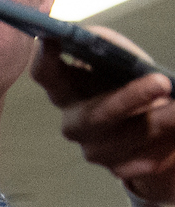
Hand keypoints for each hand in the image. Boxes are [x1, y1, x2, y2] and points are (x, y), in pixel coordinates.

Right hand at [31, 27, 174, 206]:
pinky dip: (164, 147)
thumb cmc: (130, 84)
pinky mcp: (117, 168)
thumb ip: (110, 47)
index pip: (46, 75)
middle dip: (128, 99)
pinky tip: (172, 138)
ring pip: (128, 139)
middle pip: (93, 115)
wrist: (156, 124)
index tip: (54, 40)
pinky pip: (144, 160)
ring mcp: (94, 148)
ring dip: (160, 122)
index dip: (45, 60)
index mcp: (66, 89)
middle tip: (161, 83)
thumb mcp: (122, 60)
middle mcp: (74, 121)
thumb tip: (97, 38)